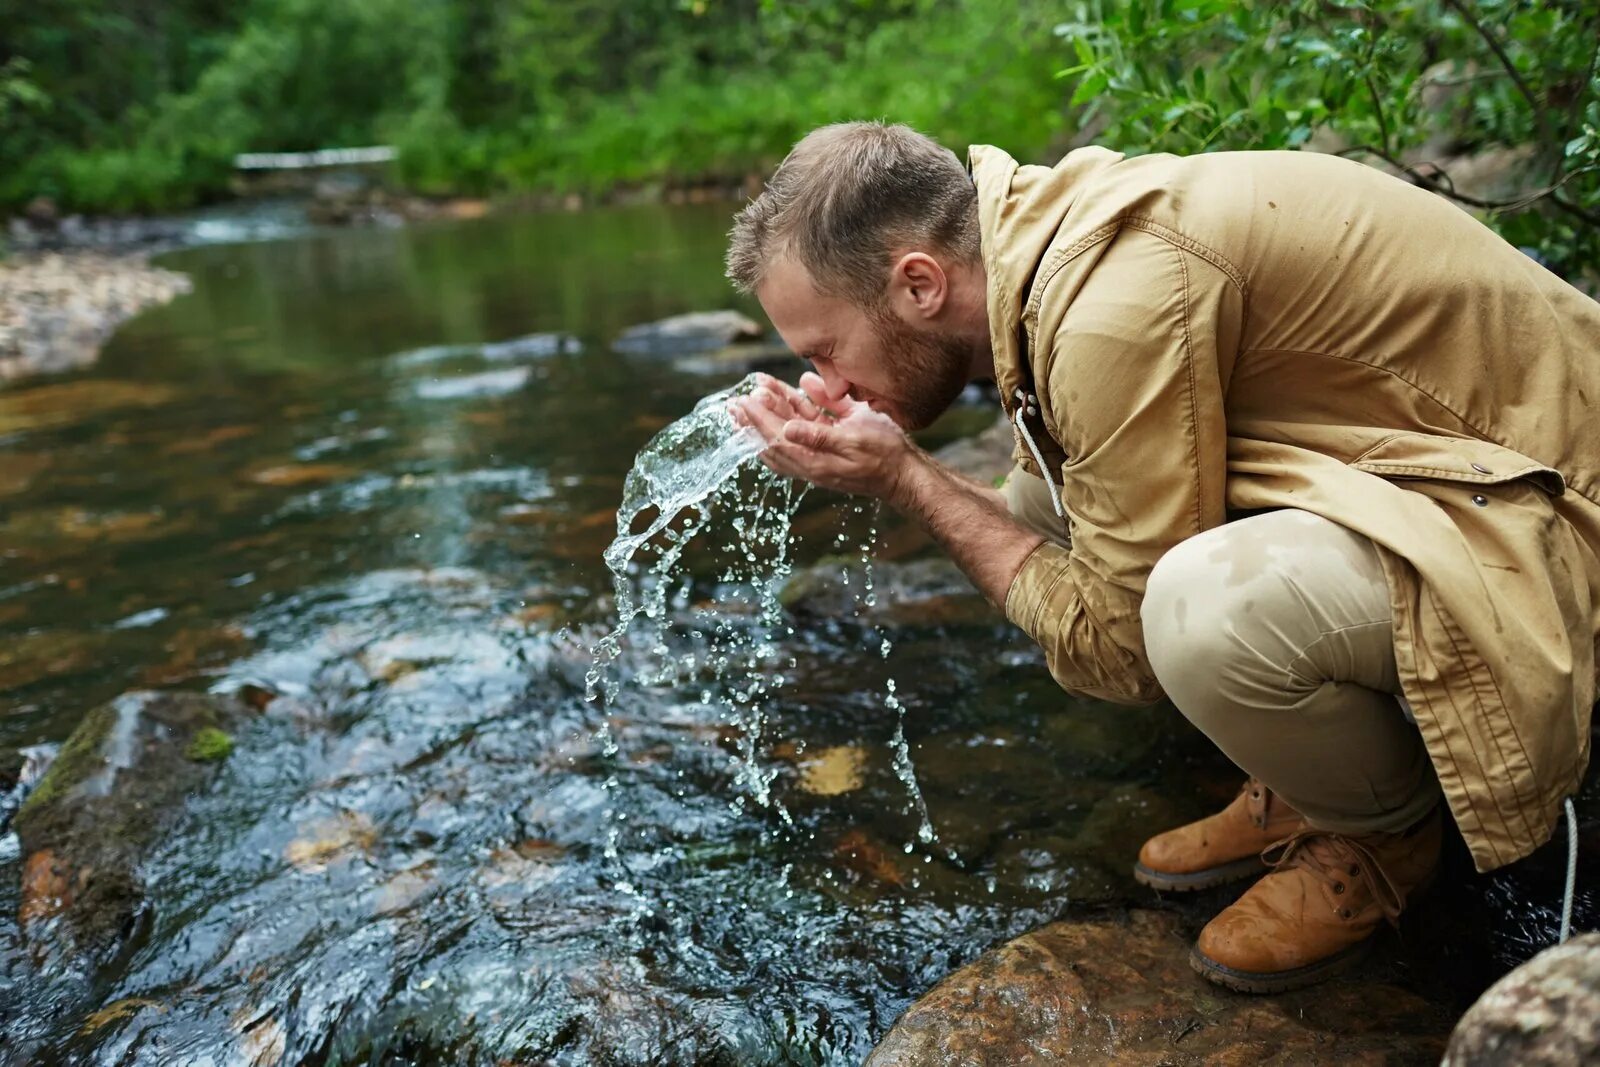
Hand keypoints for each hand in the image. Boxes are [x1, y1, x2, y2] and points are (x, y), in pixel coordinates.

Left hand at [730, 372, 915, 498]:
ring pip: (789, 431)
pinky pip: (807, 427)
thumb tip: (786, 430)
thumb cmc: (885, 455)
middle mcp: (812, 459)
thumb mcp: (854, 440)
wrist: (906, 474)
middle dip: (755, 418)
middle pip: (775, 438)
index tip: (742, 402)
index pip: (776, 438)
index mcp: (813, 461)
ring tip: (757, 392)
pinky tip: (793, 392)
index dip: (757, 419)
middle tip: (735, 401)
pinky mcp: (831, 446)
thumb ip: (819, 435)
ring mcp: (821, 453)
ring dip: (773, 411)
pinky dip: (796, 411)